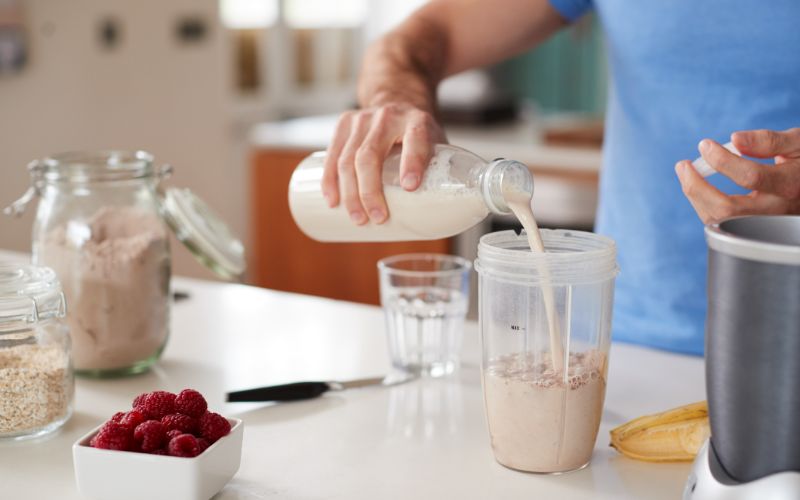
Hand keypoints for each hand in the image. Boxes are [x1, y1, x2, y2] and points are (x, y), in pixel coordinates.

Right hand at [321, 103, 445, 224]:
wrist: (397, 100)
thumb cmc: (418, 134)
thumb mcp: (435, 143)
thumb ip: (437, 171)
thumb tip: (439, 216)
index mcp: (417, 121)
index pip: (415, 139)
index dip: (412, 162)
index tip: (410, 187)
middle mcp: (388, 116)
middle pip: (370, 155)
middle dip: (371, 191)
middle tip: (378, 218)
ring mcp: (362, 118)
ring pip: (348, 159)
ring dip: (350, 193)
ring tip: (358, 218)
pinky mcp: (343, 123)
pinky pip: (331, 155)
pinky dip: (330, 180)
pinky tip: (332, 200)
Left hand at [675, 128, 799, 223]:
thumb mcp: (799, 142)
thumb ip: (769, 141)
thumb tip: (735, 139)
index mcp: (791, 184)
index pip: (751, 177)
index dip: (723, 160)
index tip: (705, 145)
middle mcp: (778, 210)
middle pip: (727, 209)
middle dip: (697, 187)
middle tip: (682, 165)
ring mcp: (764, 223)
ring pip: (720, 221)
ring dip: (696, 197)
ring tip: (686, 172)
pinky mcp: (754, 228)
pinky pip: (722, 222)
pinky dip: (704, 204)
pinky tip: (699, 186)